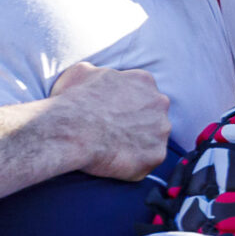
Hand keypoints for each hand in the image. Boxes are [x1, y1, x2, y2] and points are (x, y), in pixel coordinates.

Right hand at [47, 61, 171, 179]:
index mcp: (144, 81)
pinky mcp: (157, 154)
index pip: (142, 93)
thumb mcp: (81, 72)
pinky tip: (116, 160)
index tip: (113, 113)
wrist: (73, 129)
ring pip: (153, 138)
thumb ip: (97, 72)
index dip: (126, 105)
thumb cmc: (75, 100)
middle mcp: (159, 103)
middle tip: (114, 132)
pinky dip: (135, 163)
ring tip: (114, 147)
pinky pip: (148, 160)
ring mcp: (161, 130)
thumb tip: (95, 75)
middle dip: (138, 123)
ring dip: (138, 143)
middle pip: (153, 115)